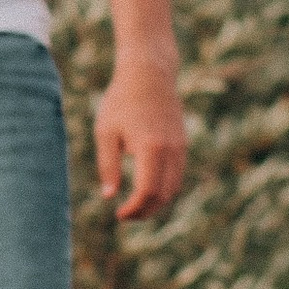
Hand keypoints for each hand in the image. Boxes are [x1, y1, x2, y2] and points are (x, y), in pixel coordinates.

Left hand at [94, 49, 185, 223]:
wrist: (149, 73)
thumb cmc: (121, 100)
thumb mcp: (106, 132)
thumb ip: (108, 165)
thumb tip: (109, 196)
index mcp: (150, 148)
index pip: (147, 192)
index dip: (134, 210)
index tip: (118, 215)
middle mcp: (171, 150)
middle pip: (164, 195)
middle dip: (145, 211)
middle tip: (125, 215)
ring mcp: (180, 147)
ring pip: (174, 187)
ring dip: (156, 202)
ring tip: (135, 206)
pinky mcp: (182, 143)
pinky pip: (177, 174)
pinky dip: (164, 188)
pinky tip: (146, 188)